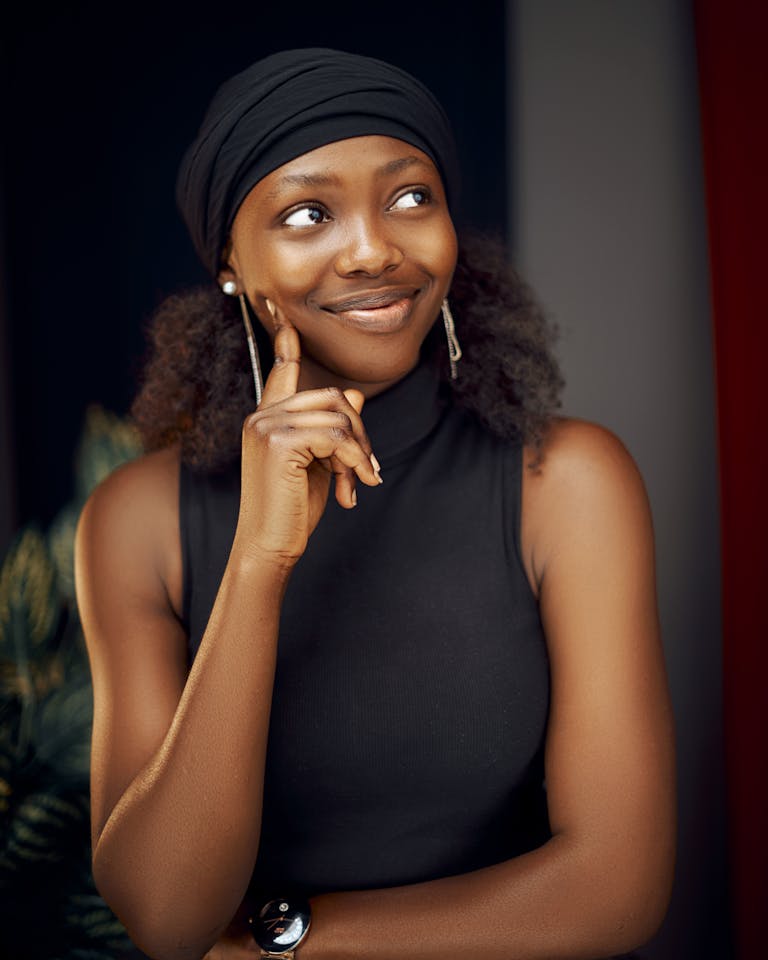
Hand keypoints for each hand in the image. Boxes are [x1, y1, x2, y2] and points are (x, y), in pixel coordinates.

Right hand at [232, 300, 381, 565]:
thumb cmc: (292, 510)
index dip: (288, 345)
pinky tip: (356, 486)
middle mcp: (262, 415)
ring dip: (359, 452)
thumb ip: (332, 430)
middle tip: (369, 472)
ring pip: (338, 415)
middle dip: (359, 434)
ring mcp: (266, 425)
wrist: (270, 546)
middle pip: (331, 397)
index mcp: (268, 419)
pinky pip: (337, 435)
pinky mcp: (278, 441)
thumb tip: (352, 394)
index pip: (281, 373)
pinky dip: (356, 460)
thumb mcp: (320, 464)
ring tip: (359, 485)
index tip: (285, 317)